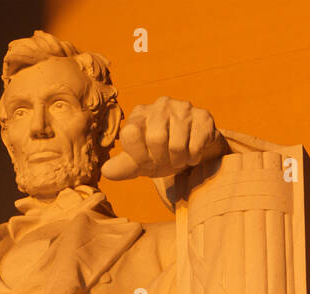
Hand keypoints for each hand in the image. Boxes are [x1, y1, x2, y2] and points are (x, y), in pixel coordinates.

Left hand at [100, 96, 225, 180]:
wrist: (192, 151)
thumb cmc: (161, 155)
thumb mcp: (139, 163)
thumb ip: (122, 167)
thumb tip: (107, 171)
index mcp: (139, 114)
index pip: (130, 134)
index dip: (138, 156)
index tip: (146, 161)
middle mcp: (160, 105)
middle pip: (156, 138)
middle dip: (160, 159)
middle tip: (165, 161)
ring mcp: (183, 108)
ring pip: (177, 144)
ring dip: (177, 161)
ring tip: (178, 158)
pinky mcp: (203, 117)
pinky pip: (196, 146)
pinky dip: (192, 158)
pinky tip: (192, 154)